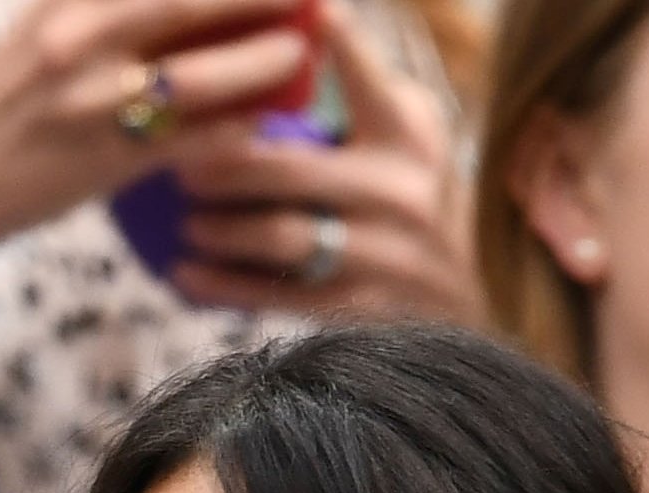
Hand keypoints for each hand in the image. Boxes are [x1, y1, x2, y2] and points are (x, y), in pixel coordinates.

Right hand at [0, 0, 314, 301]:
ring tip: (297, 56)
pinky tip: (263, 119)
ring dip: (267, 63)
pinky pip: (197, 140)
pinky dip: (240, 126)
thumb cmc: (4, 99)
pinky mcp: (108, 160)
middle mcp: (82, 38)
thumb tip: (192, 2)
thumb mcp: (46, 22)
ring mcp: (97, 102)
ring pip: (209, 74)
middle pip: (198, 2)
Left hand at [165, 9, 479, 319]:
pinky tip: (184, 273)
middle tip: (181, 166)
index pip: (361, 80)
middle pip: (291, 170)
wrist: (467, 290)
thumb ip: (358, 86)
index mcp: (405, 133)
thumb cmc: (409, 192)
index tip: (302, 17)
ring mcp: (384, 252)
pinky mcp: (359, 306)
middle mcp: (400, 189)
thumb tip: (298, 22)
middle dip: (224, 167)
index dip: (331, 45)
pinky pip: (277, 295)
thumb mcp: (403, 131)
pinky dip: (222, 286)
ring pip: (280, 237)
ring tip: (188, 224)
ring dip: (220, 230)